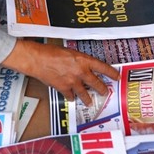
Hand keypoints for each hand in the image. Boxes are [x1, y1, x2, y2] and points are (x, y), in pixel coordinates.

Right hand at [1, 39, 119, 104]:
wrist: (37, 59)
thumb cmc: (50, 52)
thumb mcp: (69, 51)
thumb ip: (78, 59)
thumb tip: (83, 65)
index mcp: (83, 60)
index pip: (102, 67)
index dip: (111, 73)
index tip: (116, 76)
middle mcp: (80, 72)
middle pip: (96, 84)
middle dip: (102, 89)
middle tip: (105, 92)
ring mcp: (72, 82)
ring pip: (85, 94)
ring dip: (88, 98)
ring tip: (90, 102)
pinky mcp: (63, 88)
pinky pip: (71, 96)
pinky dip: (71, 97)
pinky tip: (72, 98)